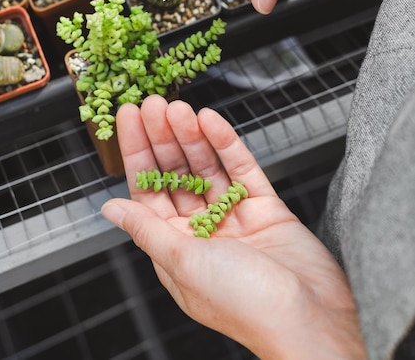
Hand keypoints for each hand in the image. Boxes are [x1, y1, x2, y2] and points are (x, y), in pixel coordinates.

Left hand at [102, 96, 365, 358]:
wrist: (310, 319)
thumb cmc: (244, 305)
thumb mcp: (184, 263)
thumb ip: (147, 230)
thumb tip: (110, 209)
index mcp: (176, 248)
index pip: (148, 191)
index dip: (138, 153)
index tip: (129, 118)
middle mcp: (202, 230)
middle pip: (176, 174)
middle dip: (163, 137)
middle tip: (154, 102)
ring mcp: (234, 216)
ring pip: (207, 167)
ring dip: (192, 135)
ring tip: (179, 106)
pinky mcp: (265, 206)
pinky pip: (242, 168)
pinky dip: (226, 144)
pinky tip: (211, 121)